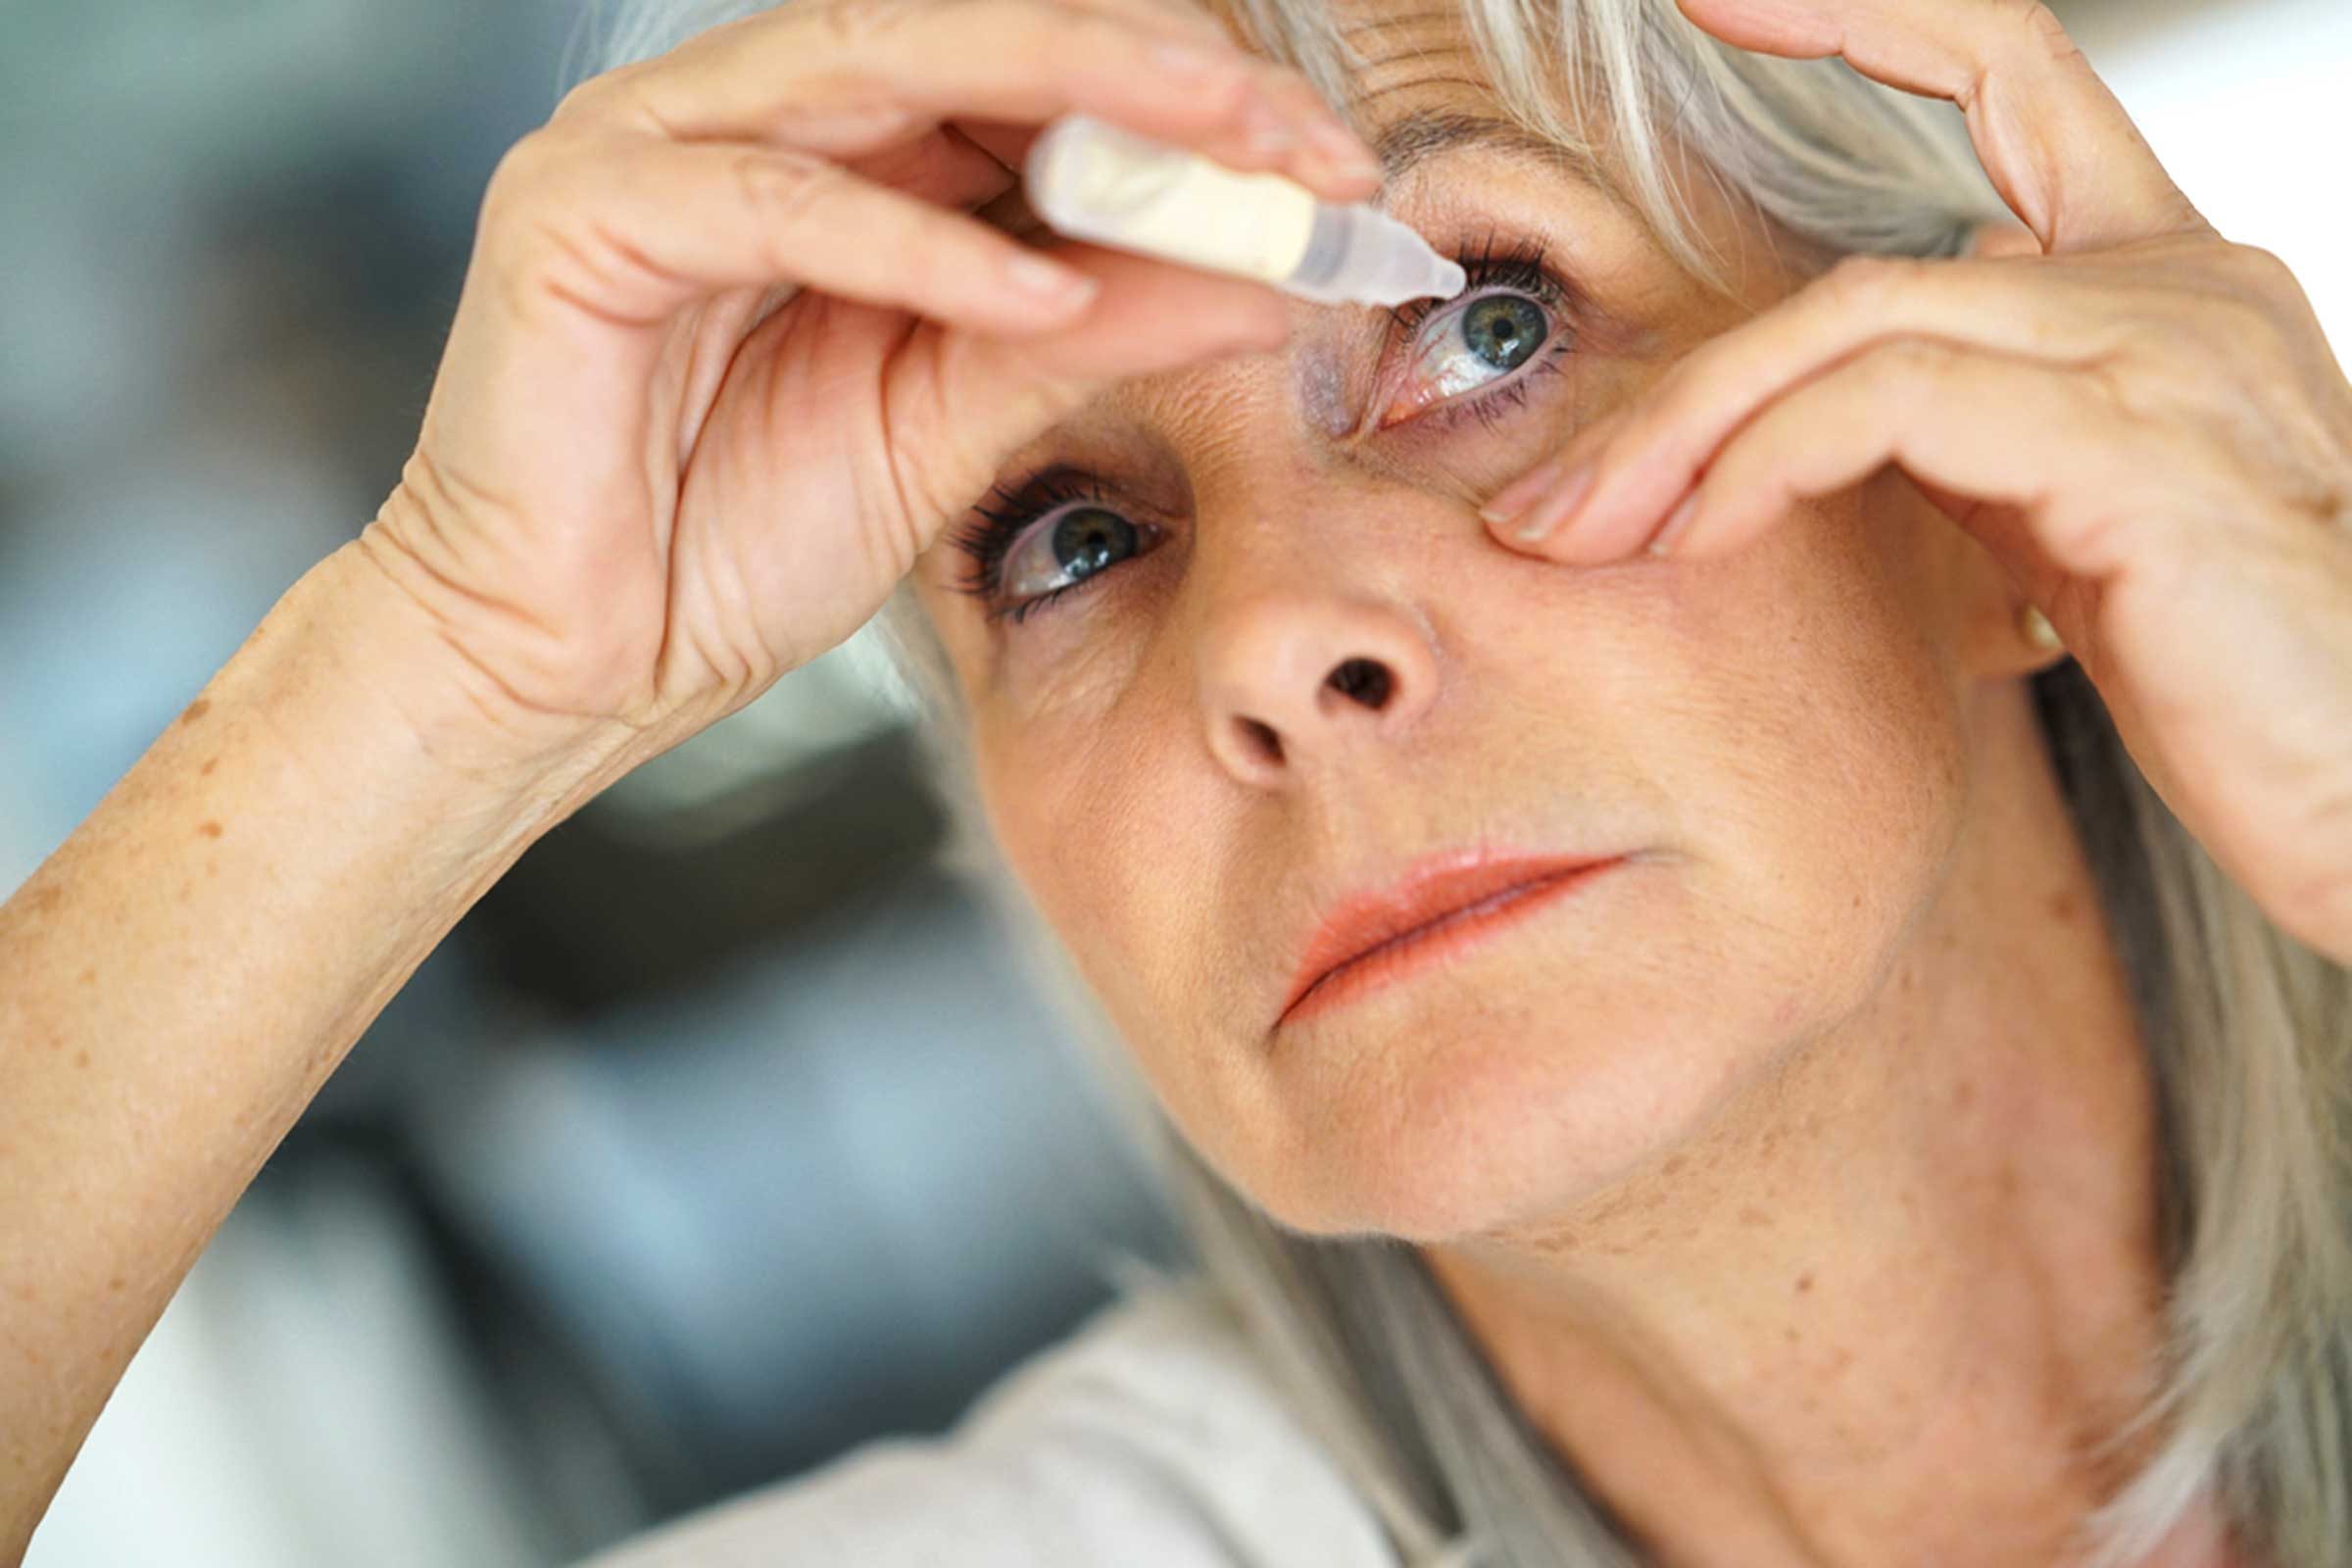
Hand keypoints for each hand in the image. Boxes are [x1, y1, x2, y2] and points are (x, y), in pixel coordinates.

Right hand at [358, 0, 1380, 769]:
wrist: (567, 663)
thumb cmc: (737, 541)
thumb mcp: (962, 424)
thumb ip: (1097, 337)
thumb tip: (1266, 286)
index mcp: (839, 154)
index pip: (1030, 81)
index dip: (1183, 109)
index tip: (1324, 175)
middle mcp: (746, 117)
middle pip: (974, 38)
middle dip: (1153, 78)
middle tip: (1294, 135)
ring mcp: (653, 143)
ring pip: (882, 66)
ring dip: (1066, 103)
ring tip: (1212, 158)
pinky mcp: (579, 211)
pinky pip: (778, 202)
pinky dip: (917, 244)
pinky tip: (1038, 292)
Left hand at [1476, 0, 2351, 962]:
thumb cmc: (2233, 678)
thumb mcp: (2075, 520)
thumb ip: (1974, 432)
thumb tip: (1834, 407)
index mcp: (2165, 279)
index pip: (2013, 75)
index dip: (1869, 21)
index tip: (1718, 1)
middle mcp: (2178, 284)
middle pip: (1866, 271)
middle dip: (1684, 384)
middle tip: (1550, 502)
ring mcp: (2168, 350)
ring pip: (1856, 324)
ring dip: (1687, 436)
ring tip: (1578, 534)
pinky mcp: (2140, 444)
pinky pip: (1895, 403)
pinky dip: (1768, 462)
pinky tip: (1700, 538)